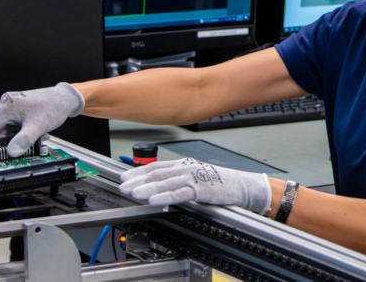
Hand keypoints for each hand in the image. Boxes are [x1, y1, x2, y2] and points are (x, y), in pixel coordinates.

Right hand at [0, 83, 84, 156]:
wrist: (67, 98)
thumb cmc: (54, 105)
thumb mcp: (38, 126)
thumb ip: (24, 140)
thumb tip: (11, 152)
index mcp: (7, 106)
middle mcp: (8, 105)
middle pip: (0, 131)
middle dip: (11, 141)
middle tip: (22, 148)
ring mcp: (14, 107)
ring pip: (10, 130)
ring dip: (20, 138)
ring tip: (36, 138)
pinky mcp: (20, 110)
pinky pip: (17, 126)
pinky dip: (24, 132)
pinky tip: (37, 134)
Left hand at [119, 158, 270, 213]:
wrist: (241, 185)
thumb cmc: (219, 183)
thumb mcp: (195, 177)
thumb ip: (178, 180)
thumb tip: (158, 186)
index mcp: (184, 165)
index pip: (156, 167)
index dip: (138, 172)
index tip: (124, 177)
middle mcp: (186, 168)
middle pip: (157, 173)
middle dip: (138, 180)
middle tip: (123, 185)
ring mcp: (193, 177)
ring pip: (165, 182)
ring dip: (147, 188)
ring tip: (134, 193)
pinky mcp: (201, 189)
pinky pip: (179, 193)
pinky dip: (165, 196)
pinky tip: (154, 200)